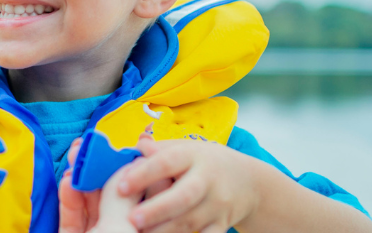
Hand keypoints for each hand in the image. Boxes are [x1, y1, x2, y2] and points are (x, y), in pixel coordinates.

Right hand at [60, 134, 172, 232]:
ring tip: (75, 153)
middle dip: (103, 168)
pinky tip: (68, 179)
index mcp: (143, 230)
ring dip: (82, 176)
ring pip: (91, 202)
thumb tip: (128, 169)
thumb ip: (121, 200)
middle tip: (95, 144)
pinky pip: (73, 215)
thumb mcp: (120, 229)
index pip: (147, 197)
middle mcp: (123, 231)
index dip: (140, 170)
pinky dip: (69, 197)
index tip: (132, 147)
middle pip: (115, 195)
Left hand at [116, 136, 267, 232]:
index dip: (144, 174)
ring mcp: (217, 204)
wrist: (250, 183)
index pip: (166, 163)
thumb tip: (136, 146)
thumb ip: (161, 149)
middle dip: (157, 209)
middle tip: (133, 219)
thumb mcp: (188, 148)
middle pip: (183, 196)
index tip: (121, 186)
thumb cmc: (208, 163)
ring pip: (191, 222)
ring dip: (166, 231)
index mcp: (193, 156)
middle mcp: (207, 179)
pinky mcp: (222, 224)